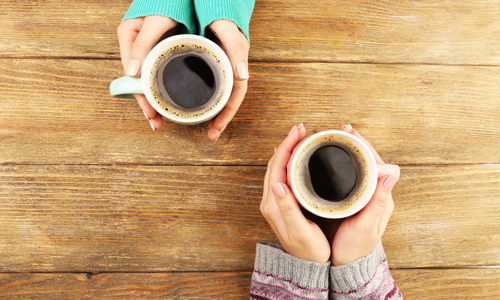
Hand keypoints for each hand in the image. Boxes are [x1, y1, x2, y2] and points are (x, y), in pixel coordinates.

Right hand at [117, 16, 178, 130]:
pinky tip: (166, 101)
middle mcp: (135, 46)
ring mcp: (146, 50)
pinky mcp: (158, 51)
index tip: (150, 112)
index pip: (131, 74)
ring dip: (153, 100)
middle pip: (138, 81)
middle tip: (157, 123)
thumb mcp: (156, 21)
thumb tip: (132, 72)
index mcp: (128, 37)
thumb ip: (144, 44)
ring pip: (146, 80)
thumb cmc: (168, 1)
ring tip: (159, 120)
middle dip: (147, 103)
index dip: (141, 95)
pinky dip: (160, 88)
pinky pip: (156, 73)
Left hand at [207, 20, 249, 140]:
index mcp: (236, 64)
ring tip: (205, 127)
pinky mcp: (208, 64)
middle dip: (220, 119)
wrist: (215, 3)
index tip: (218, 129)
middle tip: (211, 135)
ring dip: (213, 112)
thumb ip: (237, 49)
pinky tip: (195, 104)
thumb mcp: (230, 31)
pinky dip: (204, 98)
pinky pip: (208, 85)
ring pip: (218, 95)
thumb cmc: (223, 14)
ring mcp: (218, 67)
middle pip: (227, 99)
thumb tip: (243, 75)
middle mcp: (229, 68)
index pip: (235, 95)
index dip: (228, 113)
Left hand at [260, 124, 330, 262]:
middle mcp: (271, 200)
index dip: (288, 146)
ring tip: (301, 137)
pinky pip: (282, 174)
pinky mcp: (282, 202)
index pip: (277, 166)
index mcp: (273, 204)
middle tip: (302, 129)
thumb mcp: (300, 230)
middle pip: (275, 163)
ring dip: (288, 150)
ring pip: (278, 167)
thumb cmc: (308, 250)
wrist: (306, 265)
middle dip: (288, 143)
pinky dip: (289, 161)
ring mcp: (275, 201)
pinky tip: (297, 156)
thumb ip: (287, 208)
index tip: (299, 131)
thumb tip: (277, 184)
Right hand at [328, 124, 399, 265]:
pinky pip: (348, 176)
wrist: (347, 262)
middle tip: (341, 129)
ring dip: (348, 151)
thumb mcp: (366, 225)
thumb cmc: (356, 247)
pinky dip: (341, 163)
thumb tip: (393, 171)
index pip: (376, 163)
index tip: (350, 133)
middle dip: (355, 143)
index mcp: (381, 196)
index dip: (363, 146)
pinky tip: (331, 158)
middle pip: (367, 161)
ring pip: (358, 167)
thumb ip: (378, 200)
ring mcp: (363, 196)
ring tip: (335, 138)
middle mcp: (374, 193)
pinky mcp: (351, 199)